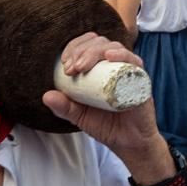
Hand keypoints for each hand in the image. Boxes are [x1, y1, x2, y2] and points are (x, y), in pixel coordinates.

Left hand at [41, 32, 166, 169]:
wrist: (128, 143)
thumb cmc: (106, 126)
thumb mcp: (79, 116)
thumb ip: (64, 107)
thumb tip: (46, 96)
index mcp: (100, 68)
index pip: (87, 45)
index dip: (74, 47)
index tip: (64, 62)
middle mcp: (115, 65)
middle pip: (98, 42)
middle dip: (81, 50)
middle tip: (71, 68)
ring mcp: (128, 70)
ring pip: (113, 47)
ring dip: (95, 51)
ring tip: (83, 66)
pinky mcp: (140, 80)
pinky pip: (134, 61)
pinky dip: (122, 54)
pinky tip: (109, 56)